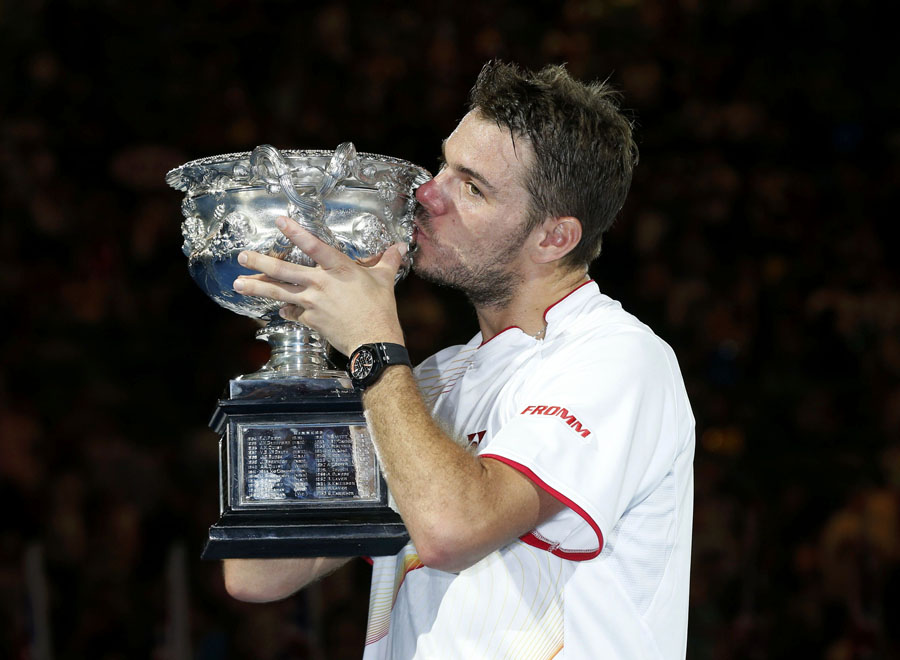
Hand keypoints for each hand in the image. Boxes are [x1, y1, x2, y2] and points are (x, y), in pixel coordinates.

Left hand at [233, 216, 406, 355]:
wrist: (373, 341)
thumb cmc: (380, 309)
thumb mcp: (384, 280)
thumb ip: (387, 261)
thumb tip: (399, 247)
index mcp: (339, 269)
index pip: (313, 246)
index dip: (295, 232)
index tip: (279, 221)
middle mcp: (320, 283)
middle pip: (283, 270)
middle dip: (259, 262)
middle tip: (241, 256)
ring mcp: (312, 303)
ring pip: (278, 292)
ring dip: (256, 287)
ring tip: (237, 283)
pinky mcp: (310, 320)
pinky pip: (292, 313)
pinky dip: (284, 311)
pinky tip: (277, 309)